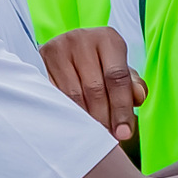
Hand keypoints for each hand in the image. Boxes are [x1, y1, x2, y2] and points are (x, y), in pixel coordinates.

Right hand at [42, 27, 145, 142]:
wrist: (69, 51)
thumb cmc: (101, 64)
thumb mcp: (120, 70)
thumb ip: (133, 86)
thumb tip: (137, 98)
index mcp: (108, 38)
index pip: (117, 78)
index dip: (122, 109)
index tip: (124, 134)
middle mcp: (82, 39)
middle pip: (95, 89)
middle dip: (104, 119)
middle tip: (107, 139)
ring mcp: (58, 48)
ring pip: (73, 95)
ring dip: (85, 120)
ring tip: (92, 135)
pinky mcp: (40, 60)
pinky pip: (55, 95)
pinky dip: (66, 113)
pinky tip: (74, 126)